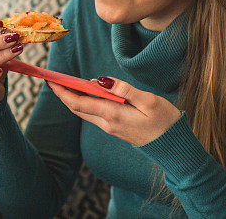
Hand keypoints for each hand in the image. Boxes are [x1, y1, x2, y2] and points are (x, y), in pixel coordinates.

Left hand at [47, 77, 180, 145]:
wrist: (173, 147)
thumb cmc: (165, 122)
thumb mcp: (148, 101)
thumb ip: (124, 90)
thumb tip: (101, 80)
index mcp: (113, 115)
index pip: (80, 102)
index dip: (63, 91)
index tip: (51, 80)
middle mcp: (108, 124)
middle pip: (78, 108)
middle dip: (64, 94)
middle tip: (53, 79)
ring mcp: (111, 128)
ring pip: (85, 112)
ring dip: (73, 98)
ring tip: (65, 83)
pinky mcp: (117, 129)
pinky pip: (95, 115)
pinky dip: (86, 103)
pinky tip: (87, 93)